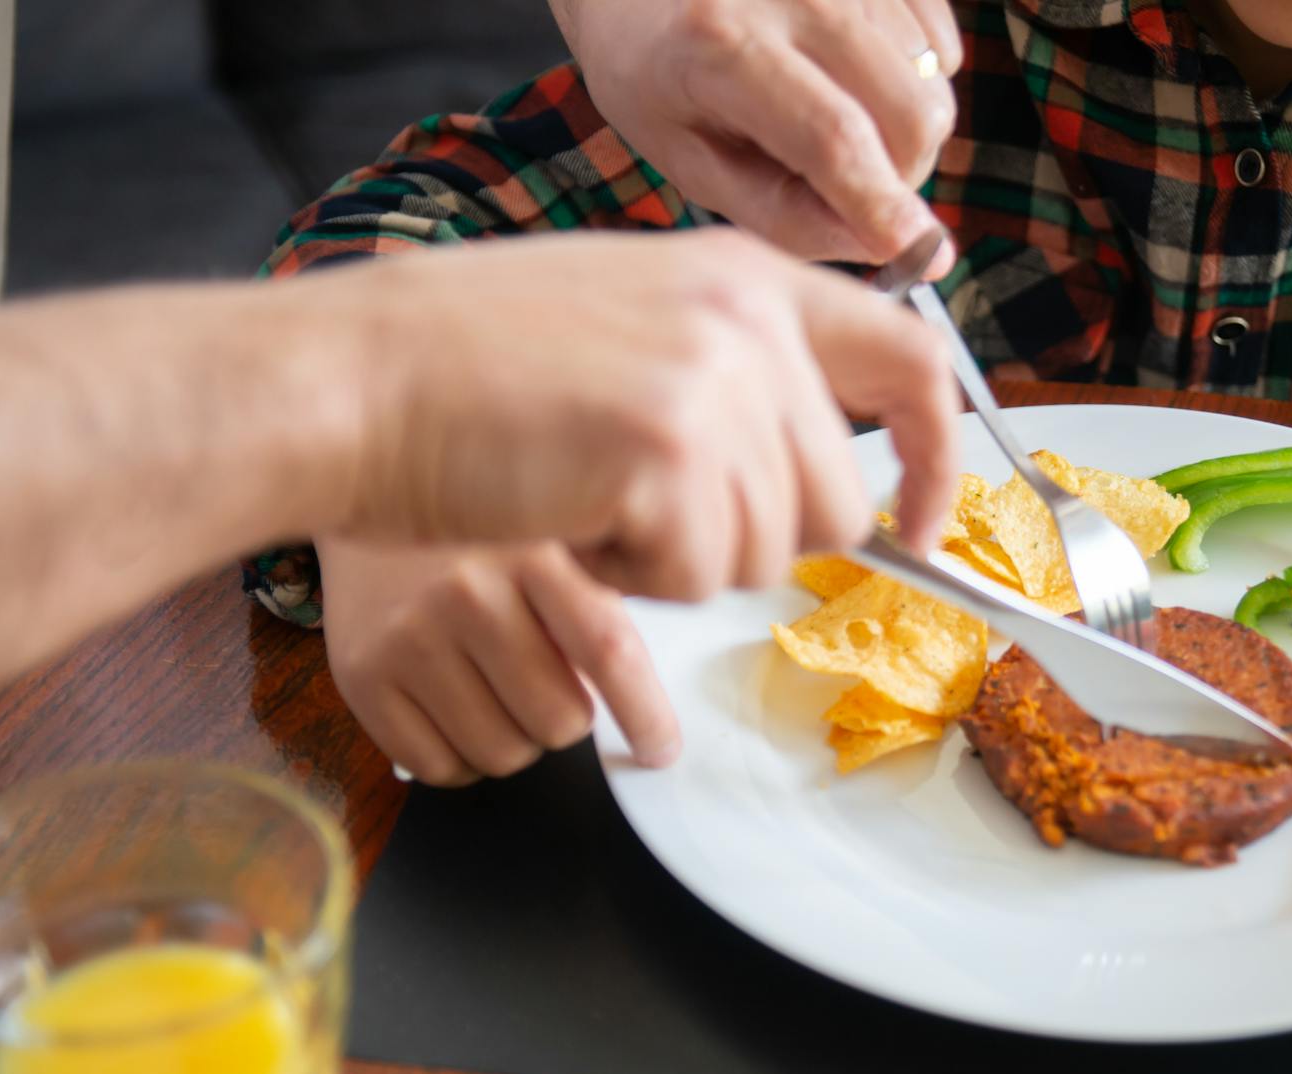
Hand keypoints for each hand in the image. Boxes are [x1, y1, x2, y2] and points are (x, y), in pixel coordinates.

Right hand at [298, 229, 957, 578]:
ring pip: (769, 554)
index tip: (922, 529)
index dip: (936, 460)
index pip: (911, 364)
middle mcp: (750, 320)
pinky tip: (570, 515)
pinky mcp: (667, 456)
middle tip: (649, 502)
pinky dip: (634, 577)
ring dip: (681, 557)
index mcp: (750, 277)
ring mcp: (714, 385)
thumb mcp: (637, 319)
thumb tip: (837, 471)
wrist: (356, 378)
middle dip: (752, 538)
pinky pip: (698, 578)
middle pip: (836, 504)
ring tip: (592, 490)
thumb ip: (743, 369)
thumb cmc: (473, 368)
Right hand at [319, 540, 680, 783]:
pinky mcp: (362, 677)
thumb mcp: (551, 548)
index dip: (645, 715)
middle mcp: (469, 595)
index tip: (660, 749)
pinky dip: (460, 759)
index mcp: (535, 557)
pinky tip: (454, 711)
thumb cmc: (478, 539)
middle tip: (547, 689)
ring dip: (515, 742)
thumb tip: (644, 710)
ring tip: (496, 692)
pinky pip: (440, 768)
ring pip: (502, 753)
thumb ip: (594, 612)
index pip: (609, 653)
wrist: (366, 490)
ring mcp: (411, 637)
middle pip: (559, 721)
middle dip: (566, 720)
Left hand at [554, 0, 960, 268]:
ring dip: (904, 130)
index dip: (883, 205)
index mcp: (722, 44)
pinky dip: (915, 83)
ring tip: (840, 125)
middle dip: (901, 176)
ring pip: (935, 83)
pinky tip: (857, 82)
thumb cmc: (661, 85)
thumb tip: (890, 245)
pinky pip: (943, 45)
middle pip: (911, 114)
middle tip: (849, 186)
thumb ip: (786, 216)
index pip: (833, 138)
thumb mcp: (695, 166)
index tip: (924, 256)